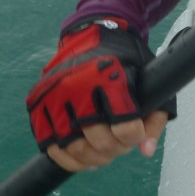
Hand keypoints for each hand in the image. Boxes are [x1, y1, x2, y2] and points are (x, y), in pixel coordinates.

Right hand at [26, 17, 173, 171]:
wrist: (92, 36)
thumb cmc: (126, 63)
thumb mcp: (151, 84)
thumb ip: (154, 120)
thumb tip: (146, 150)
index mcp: (111, 80)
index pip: (126, 128)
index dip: (134, 138)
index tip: (136, 134)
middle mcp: (79, 87)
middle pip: (101, 142)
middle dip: (117, 149)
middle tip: (122, 143)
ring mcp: (55, 96)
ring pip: (75, 147)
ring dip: (95, 157)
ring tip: (106, 151)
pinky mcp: (39, 104)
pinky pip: (50, 146)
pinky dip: (69, 159)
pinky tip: (85, 158)